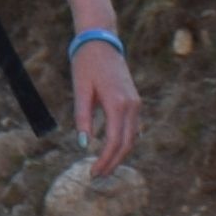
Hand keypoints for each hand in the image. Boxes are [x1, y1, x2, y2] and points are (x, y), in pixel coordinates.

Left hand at [69, 33, 143, 171]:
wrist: (101, 39)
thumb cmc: (86, 63)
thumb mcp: (80, 90)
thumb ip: (83, 117)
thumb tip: (84, 145)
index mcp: (118, 103)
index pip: (115, 142)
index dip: (104, 160)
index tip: (92, 173)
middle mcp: (132, 105)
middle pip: (127, 144)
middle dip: (113, 162)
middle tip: (97, 176)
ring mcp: (136, 102)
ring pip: (132, 137)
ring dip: (119, 155)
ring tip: (103, 167)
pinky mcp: (134, 100)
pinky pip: (132, 127)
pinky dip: (124, 142)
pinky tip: (112, 150)